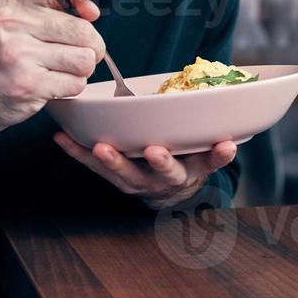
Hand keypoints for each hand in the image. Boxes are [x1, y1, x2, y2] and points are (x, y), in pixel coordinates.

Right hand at [0, 0, 105, 134]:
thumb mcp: (15, 15)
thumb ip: (53, 5)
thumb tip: (91, 12)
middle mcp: (11, 22)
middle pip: (81, 29)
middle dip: (94, 44)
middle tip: (85, 50)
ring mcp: (18, 54)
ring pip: (84, 58)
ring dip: (84, 67)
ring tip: (67, 67)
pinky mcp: (27, 84)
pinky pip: (75, 83)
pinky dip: (73, 85)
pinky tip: (55, 83)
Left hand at [53, 134, 237, 208]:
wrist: (166, 191)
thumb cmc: (185, 156)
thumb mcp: (203, 150)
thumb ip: (213, 137)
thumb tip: (236, 105)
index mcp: (193, 168)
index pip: (210, 161)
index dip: (218, 155)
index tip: (225, 145)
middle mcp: (168, 179)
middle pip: (166, 172)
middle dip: (160, 162)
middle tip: (154, 151)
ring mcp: (140, 182)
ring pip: (126, 175)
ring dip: (113, 162)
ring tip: (100, 148)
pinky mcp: (115, 178)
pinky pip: (94, 169)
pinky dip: (77, 154)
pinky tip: (62, 139)